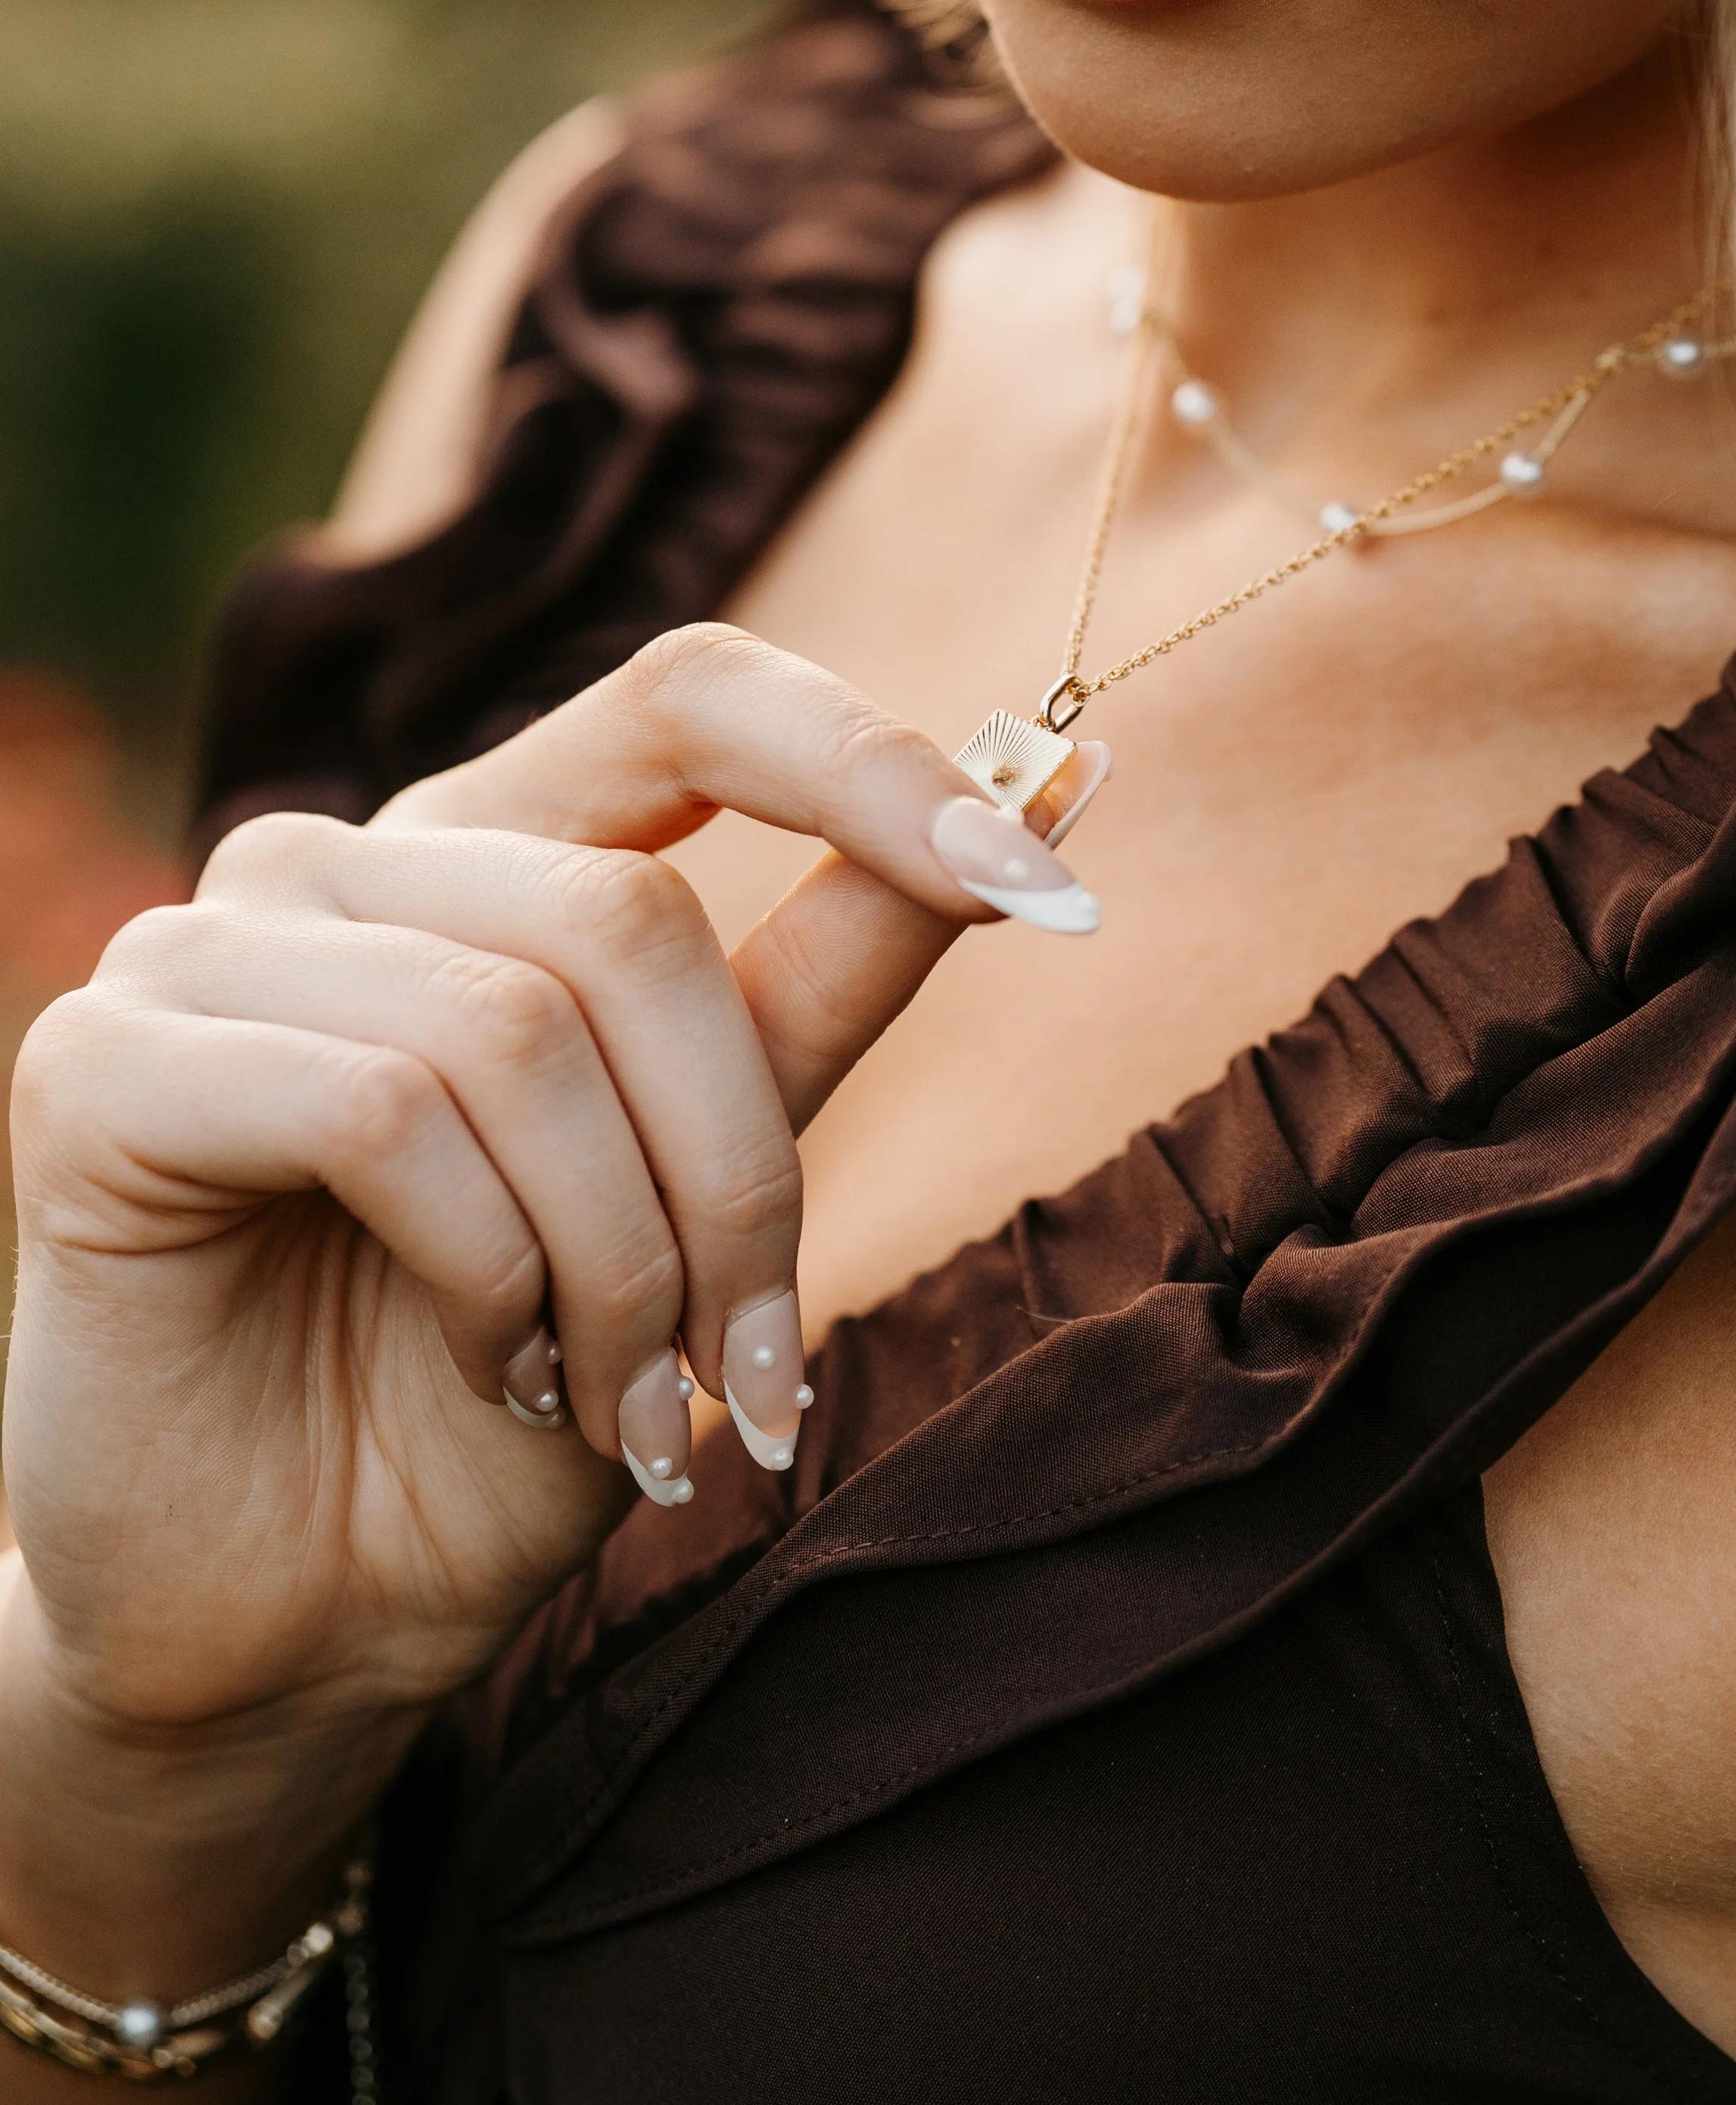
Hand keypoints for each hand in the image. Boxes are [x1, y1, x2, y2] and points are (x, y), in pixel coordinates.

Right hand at [3, 628, 1101, 1751]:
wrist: (307, 1622)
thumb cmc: (518, 1399)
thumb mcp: (712, 1184)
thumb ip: (827, 980)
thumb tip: (1034, 802)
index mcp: (495, 856)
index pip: (689, 698)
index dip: (869, 763)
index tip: (1043, 883)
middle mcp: (346, 864)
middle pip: (631, 917)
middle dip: (736, 1172)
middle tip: (747, 1365)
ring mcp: (206, 945)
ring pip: (517, 1025)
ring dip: (622, 1256)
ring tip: (621, 1396)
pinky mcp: (106, 1063)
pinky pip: (382, 1108)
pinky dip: (489, 1271)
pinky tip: (493, 1367)